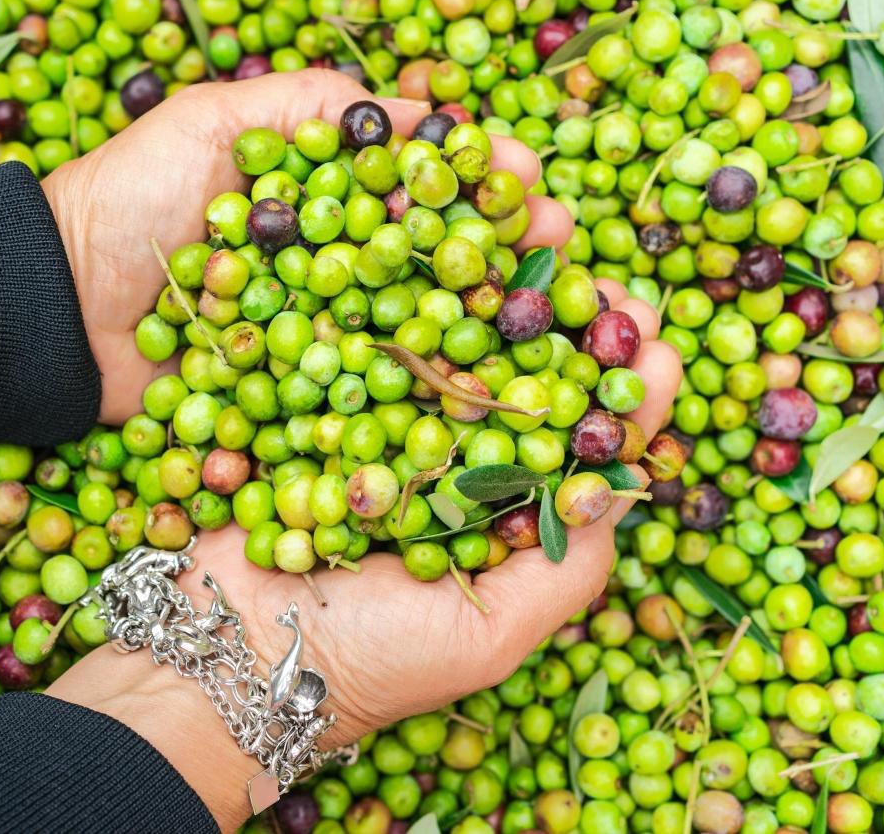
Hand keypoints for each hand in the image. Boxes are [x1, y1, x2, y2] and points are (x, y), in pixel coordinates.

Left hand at [41, 68, 573, 423]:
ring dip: (489, 329)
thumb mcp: (218, 122)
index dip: (478, 181)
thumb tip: (431, 106)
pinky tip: (488, 397)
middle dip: (504, 250)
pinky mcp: (303, 407)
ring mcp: (325, 345)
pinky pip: (368, 407)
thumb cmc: (134, 199)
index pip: (421, 191)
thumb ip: (315, 107)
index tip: (527, 173)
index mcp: (325, 210)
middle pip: (438, 265)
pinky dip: (428, 405)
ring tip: (549, 315)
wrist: (56, 308)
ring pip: (421, 339)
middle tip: (560, 238)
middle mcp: (337, 278)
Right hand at [47, 295, 680, 828]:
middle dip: (572, 325)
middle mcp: (451, 463)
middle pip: (524, 378)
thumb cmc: (366, 660)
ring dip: (501, 281)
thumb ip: (564, 571)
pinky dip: (403, 279)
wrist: (224, 651)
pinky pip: (369, 332)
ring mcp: (386, 425)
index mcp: (500, 517)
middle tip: (613, 280)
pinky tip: (441, 232)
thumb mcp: (485, 637)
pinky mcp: (323, 397)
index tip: (658, 352)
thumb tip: (626, 484)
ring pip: (455, 338)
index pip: (578, 448)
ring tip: (541, 222)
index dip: (624, 400)